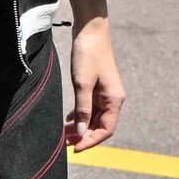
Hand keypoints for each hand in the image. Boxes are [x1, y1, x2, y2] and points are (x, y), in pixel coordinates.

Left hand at [67, 4, 124, 151]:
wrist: (90, 30)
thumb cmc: (88, 54)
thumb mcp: (82, 83)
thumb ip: (82, 109)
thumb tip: (81, 133)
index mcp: (114, 99)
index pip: (106, 130)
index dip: (90, 141)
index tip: (74, 149)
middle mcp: (112, 98)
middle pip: (100, 126)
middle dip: (83, 136)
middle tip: (64, 142)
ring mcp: (105, 93)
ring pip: (94, 118)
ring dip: (81, 127)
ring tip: (64, 134)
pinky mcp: (97, 87)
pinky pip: (90, 108)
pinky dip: (80, 116)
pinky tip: (69, 120)